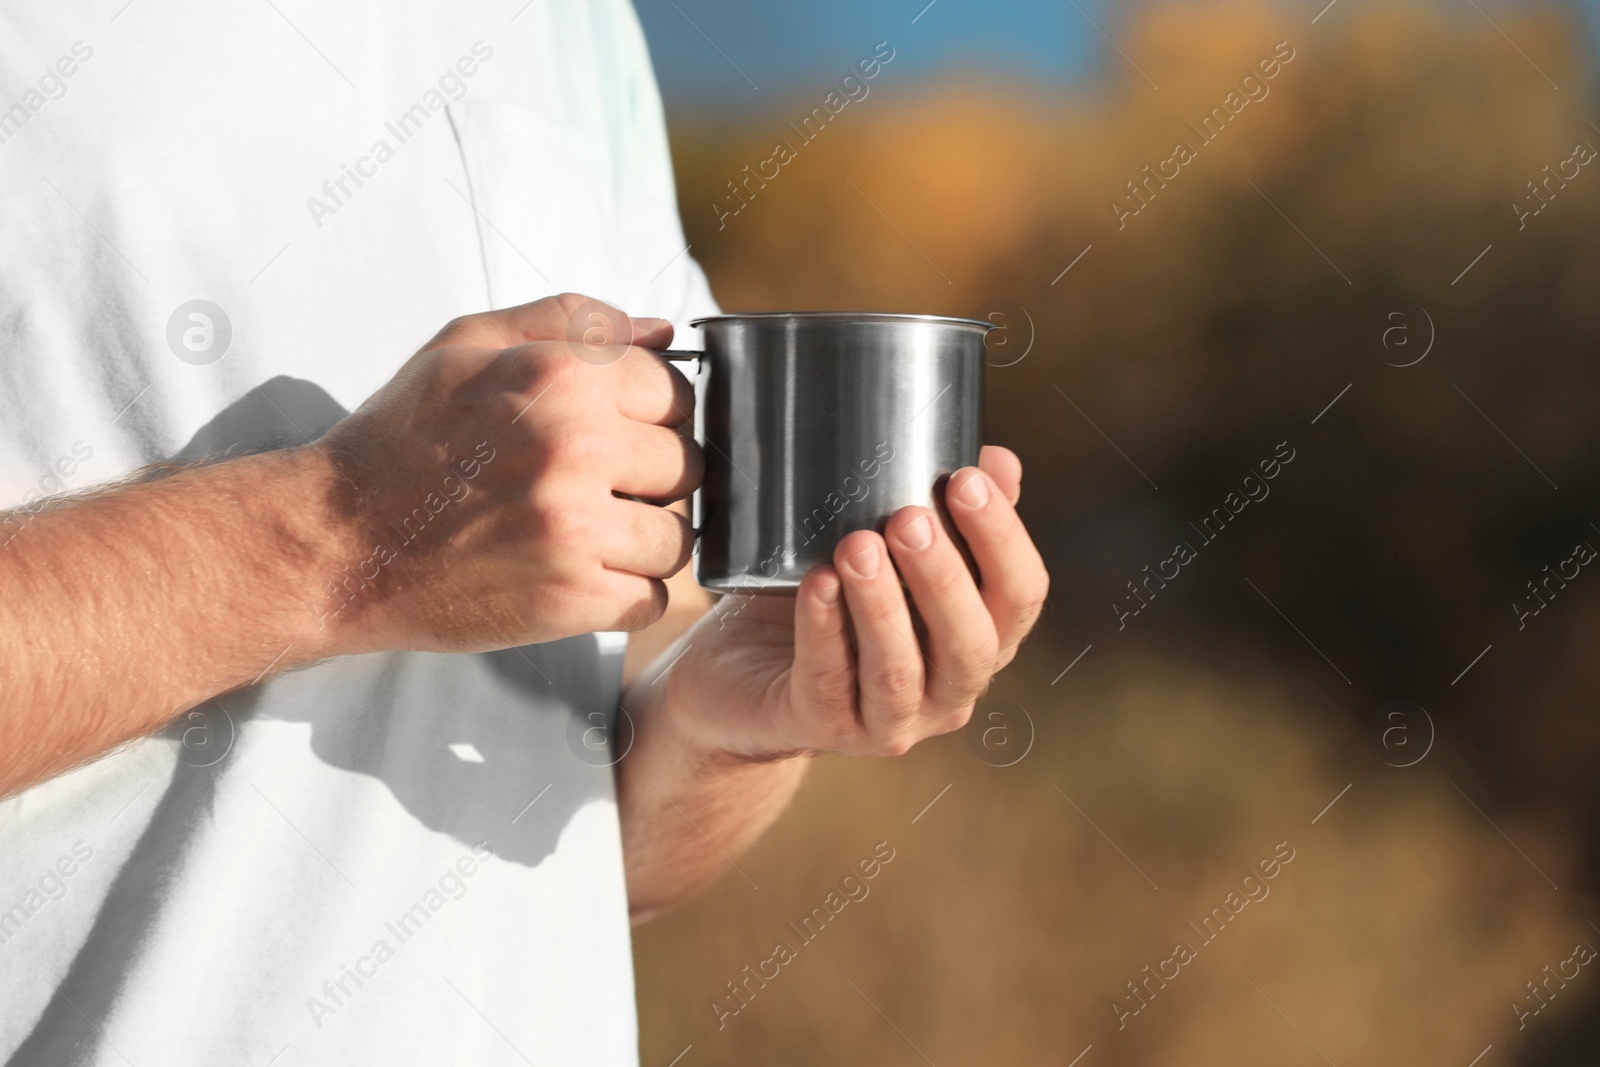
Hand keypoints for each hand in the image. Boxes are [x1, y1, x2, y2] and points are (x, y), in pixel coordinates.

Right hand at [313, 293, 700, 654]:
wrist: (335, 542)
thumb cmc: (400, 441)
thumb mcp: (466, 346)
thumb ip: (570, 322)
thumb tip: (662, 332)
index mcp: (560, 376)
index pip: (676, 392)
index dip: (650, 415)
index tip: (614, 435)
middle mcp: (576, 447)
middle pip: (686, 465)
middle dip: (650, 477)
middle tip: (594, 488)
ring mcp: (577, 529)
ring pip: (677, 537)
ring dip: (642, 541)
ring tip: (585, 535)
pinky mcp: (572, 599)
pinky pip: (653, 598)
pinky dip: (624, 594)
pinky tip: (576, 577)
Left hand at [661, 446, 1047, 758]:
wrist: (741, 674)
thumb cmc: (831, 602)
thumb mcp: (891, 555)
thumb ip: (948, 516)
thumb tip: (1000, 461)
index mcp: (978, 640)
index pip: (1019, 597)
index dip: (1002, 539)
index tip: (966, 477)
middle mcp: (946, 691)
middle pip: (971, 644)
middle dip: (944, 578)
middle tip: (909, 518)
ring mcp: (888, 720)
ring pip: (898, 671)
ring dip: (881, 607)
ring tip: (857, 546)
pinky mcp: (822, 727)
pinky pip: (827, 680)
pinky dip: (823, 629)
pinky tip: (817, 584)